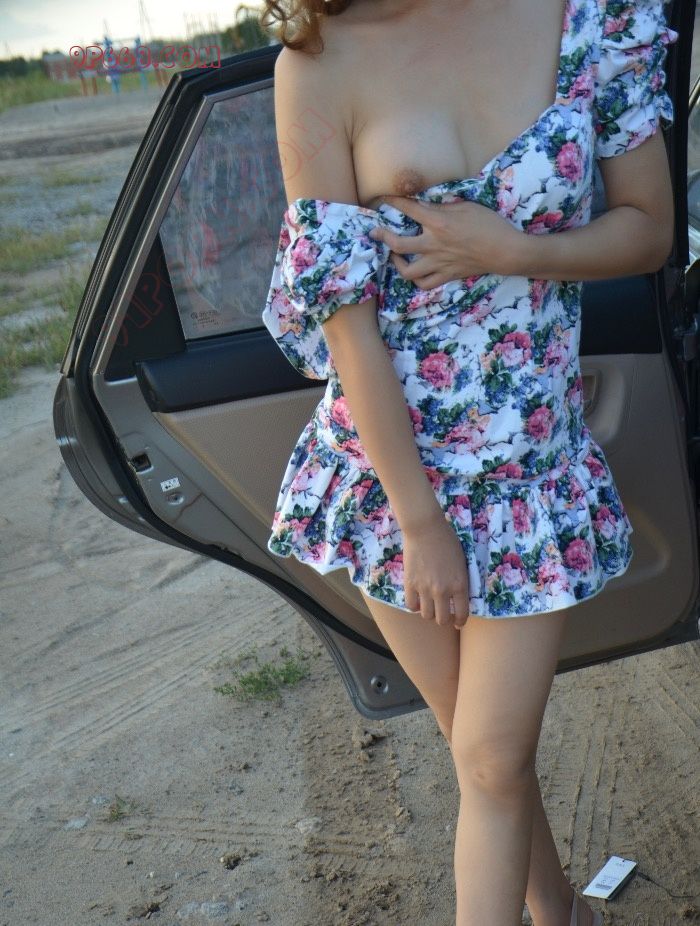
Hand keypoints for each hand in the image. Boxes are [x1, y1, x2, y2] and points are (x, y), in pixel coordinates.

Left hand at [368, 194, 523, 288]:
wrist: (505, 251)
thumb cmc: (489, 224)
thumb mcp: (466, 206)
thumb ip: (442, 206)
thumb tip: (425, 204)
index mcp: (438, 223)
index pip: (408, 209)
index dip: (392, 202)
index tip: (383, 199)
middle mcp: (434, 244)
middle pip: (398, 244)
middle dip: (382, 236)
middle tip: (375, 232)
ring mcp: (439, 263)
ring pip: (407, 271)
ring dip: (396, 263)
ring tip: (394, 256)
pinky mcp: (447, 275)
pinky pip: (425, 284)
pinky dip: (416, 280)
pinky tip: (414, 272)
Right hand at [402, 512, 469, 628]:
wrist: (426, 528)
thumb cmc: (447, 540)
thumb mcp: (462, 562)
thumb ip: (460, 581)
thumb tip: (457, 596)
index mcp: (460, 585)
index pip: (462, 614)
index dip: (460, 621)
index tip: (458, 622)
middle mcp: (443, 591)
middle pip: (442, 620)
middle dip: (444, 619)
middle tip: (443, 613)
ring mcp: (425, 588)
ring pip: (427, 615)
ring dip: (429, 613)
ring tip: (429, 605)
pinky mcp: (410, 584)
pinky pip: (411, 606)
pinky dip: (415, 606)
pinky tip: (417, 599)